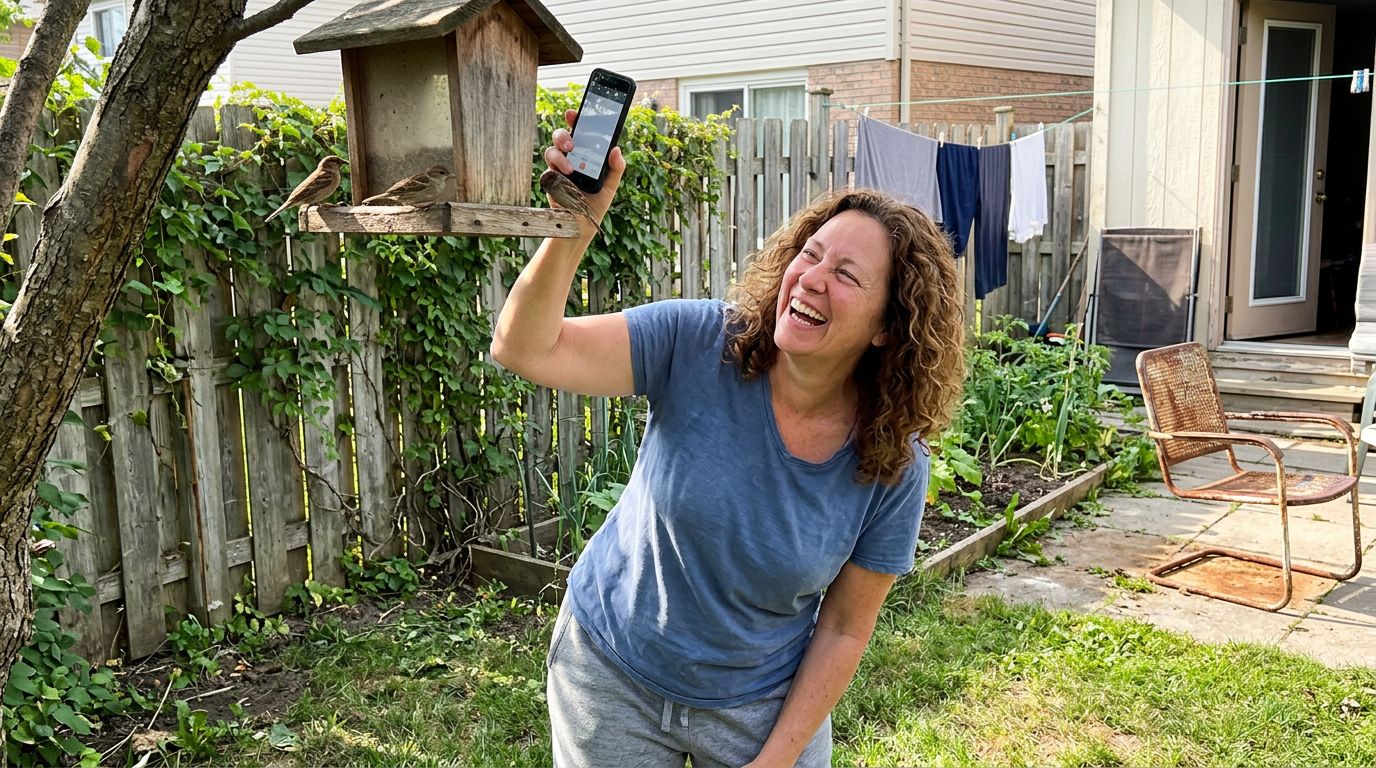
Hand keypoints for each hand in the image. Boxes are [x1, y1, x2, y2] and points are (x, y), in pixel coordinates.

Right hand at [543, 109, 625, 226]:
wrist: (581, 227)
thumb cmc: (595, 205)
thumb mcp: (610, 187)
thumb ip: (616, 169)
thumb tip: (616, 150)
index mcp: (585, 155)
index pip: (579, 132)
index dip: (575, 120)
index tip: (574, 113)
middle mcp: (569, 159)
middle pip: (561, 137)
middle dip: (563, 135)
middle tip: (572, 143)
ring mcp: (557, 169)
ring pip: (551, 151)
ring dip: (559, 157)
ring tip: (570, 169)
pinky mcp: (550, 182)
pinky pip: (547, 171)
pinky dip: (554, 173)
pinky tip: (563, 180)